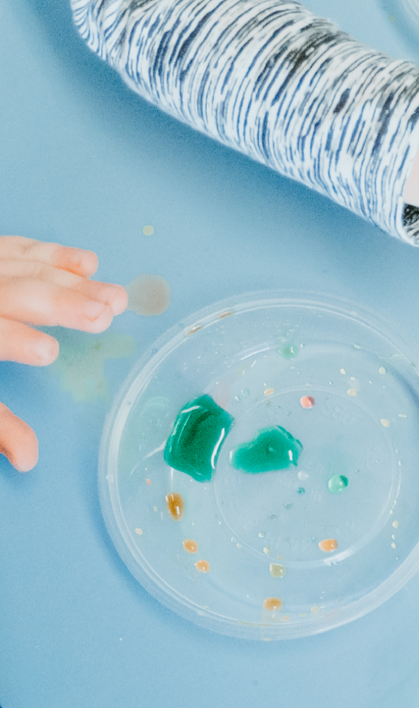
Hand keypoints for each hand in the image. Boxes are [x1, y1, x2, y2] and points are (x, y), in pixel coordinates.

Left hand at [0, 237, 127, 470]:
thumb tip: (29, 460)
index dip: (14, 341)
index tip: (47, 352)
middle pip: (14, 294)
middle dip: (61, 304)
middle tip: (102, 315)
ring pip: (28, 270)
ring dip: (76, 284)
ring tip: (116, 299)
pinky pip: (23, 247)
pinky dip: (57, 255)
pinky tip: (88, 264)